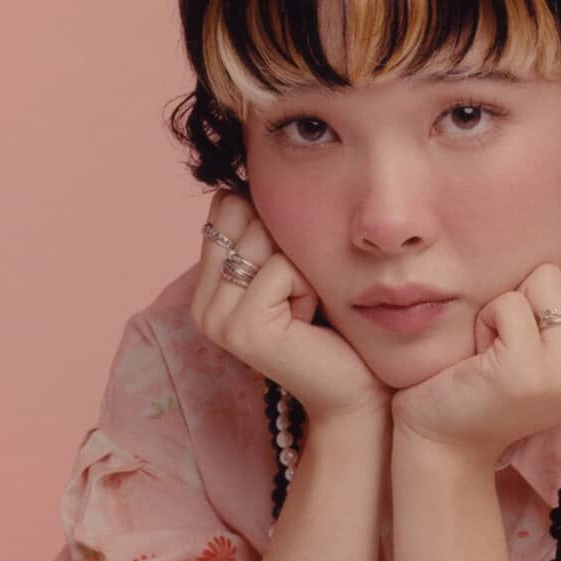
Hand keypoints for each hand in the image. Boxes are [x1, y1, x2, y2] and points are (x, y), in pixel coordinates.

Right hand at [190, 190, 391, 428]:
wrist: (358, 389)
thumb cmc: (336, 326)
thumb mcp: (295, 268)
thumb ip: (266, 228)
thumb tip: (254, 170)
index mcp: (208, 286)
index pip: (227, 204)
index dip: (273, 222)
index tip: (292, 272)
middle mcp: (202, 303)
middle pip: (245, 215)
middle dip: (289, 247)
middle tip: (301, 296)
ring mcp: (216, 318)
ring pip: (263, 238)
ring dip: (301, 268)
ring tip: (306, 308)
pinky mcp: (242, 328)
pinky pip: (281, 269)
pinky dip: (308, 288)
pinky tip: (309, 322)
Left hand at [390, 245, 560, 466]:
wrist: (453, 440)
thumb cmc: (506, 384)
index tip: (556, 329)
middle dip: (550, 291)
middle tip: (528, 335)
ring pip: (548, 279)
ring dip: (516, 304)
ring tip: (505, 344)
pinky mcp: (526, 369)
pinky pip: (510, 302)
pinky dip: (488, 318)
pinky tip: (484, 355)